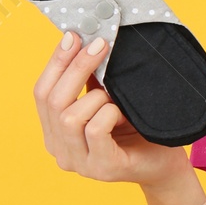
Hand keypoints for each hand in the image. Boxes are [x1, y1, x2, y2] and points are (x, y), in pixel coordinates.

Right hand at [32, 33, 191, 187]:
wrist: (164, 162)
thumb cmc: (136, 128)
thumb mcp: (109, 100)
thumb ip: (92, 80)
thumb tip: (85, 40)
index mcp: (55, 132)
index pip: (41, 93)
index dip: (56, 62)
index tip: (74, 36)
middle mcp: (61, 149)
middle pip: (53, 101)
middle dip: (76, 67)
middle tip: (101, 45)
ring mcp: (79, 163)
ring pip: (70, 117)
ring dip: (97, 98)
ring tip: (116, 99)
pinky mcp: (102, 168)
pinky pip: (95, 130)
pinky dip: (109, 113)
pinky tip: (122, 115)